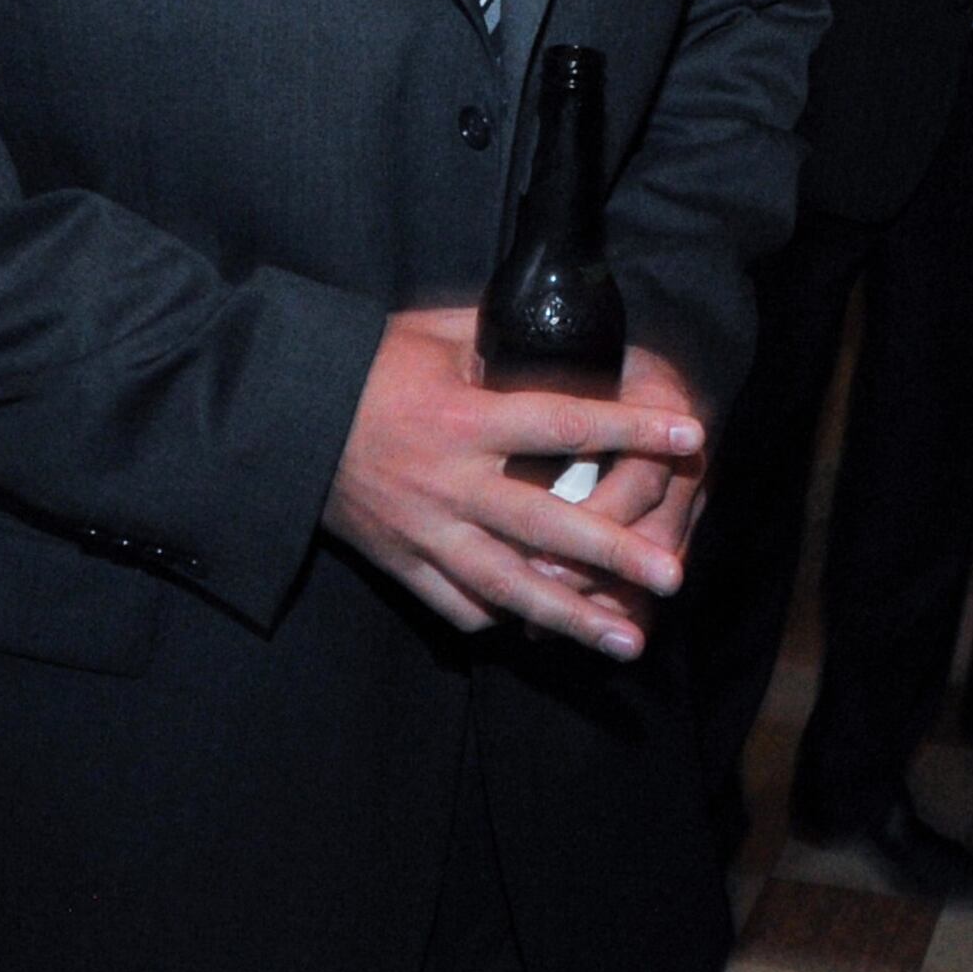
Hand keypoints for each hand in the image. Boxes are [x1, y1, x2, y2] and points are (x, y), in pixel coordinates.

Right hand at [323, 310, 704, 656]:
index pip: (565, 424)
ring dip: (572, 616)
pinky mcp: (401, 562)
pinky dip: (503, 618)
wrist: (283, 415)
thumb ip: (500, 342)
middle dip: (615, 554)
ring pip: (509, 586)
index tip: (689, 437)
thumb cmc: (366, 364)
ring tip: (628, 638)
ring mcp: (426, 532)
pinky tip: (543, 630)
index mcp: (466, 421)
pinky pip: (458, 605)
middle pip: (547, 527)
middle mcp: (452, 484)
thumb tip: (564, 333)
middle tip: (673, 574)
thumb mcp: (434, 334)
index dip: (630, 429)